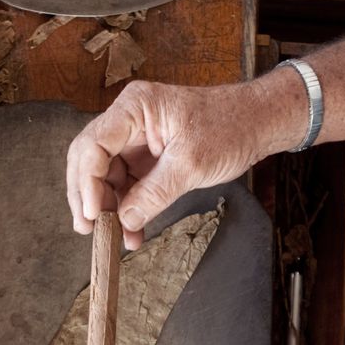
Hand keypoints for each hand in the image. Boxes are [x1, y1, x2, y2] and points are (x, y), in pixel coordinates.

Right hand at [65, 71, 305, 246]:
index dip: (87, 182)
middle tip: (89, 229)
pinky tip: (131, 230)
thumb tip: (125, 220)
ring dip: (109, 208)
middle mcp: (128, 120)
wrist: (256, 124)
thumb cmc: (229, 127)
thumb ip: (154, 194)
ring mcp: (135, 139)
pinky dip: (127, 207)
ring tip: (115, 237)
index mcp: (134, 107)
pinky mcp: (146, 156)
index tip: (92, 213)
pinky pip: (127, 183)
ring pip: (106, 176)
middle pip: (90, 159)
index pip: (93, 144)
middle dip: (88, 196)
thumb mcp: (191, 164)